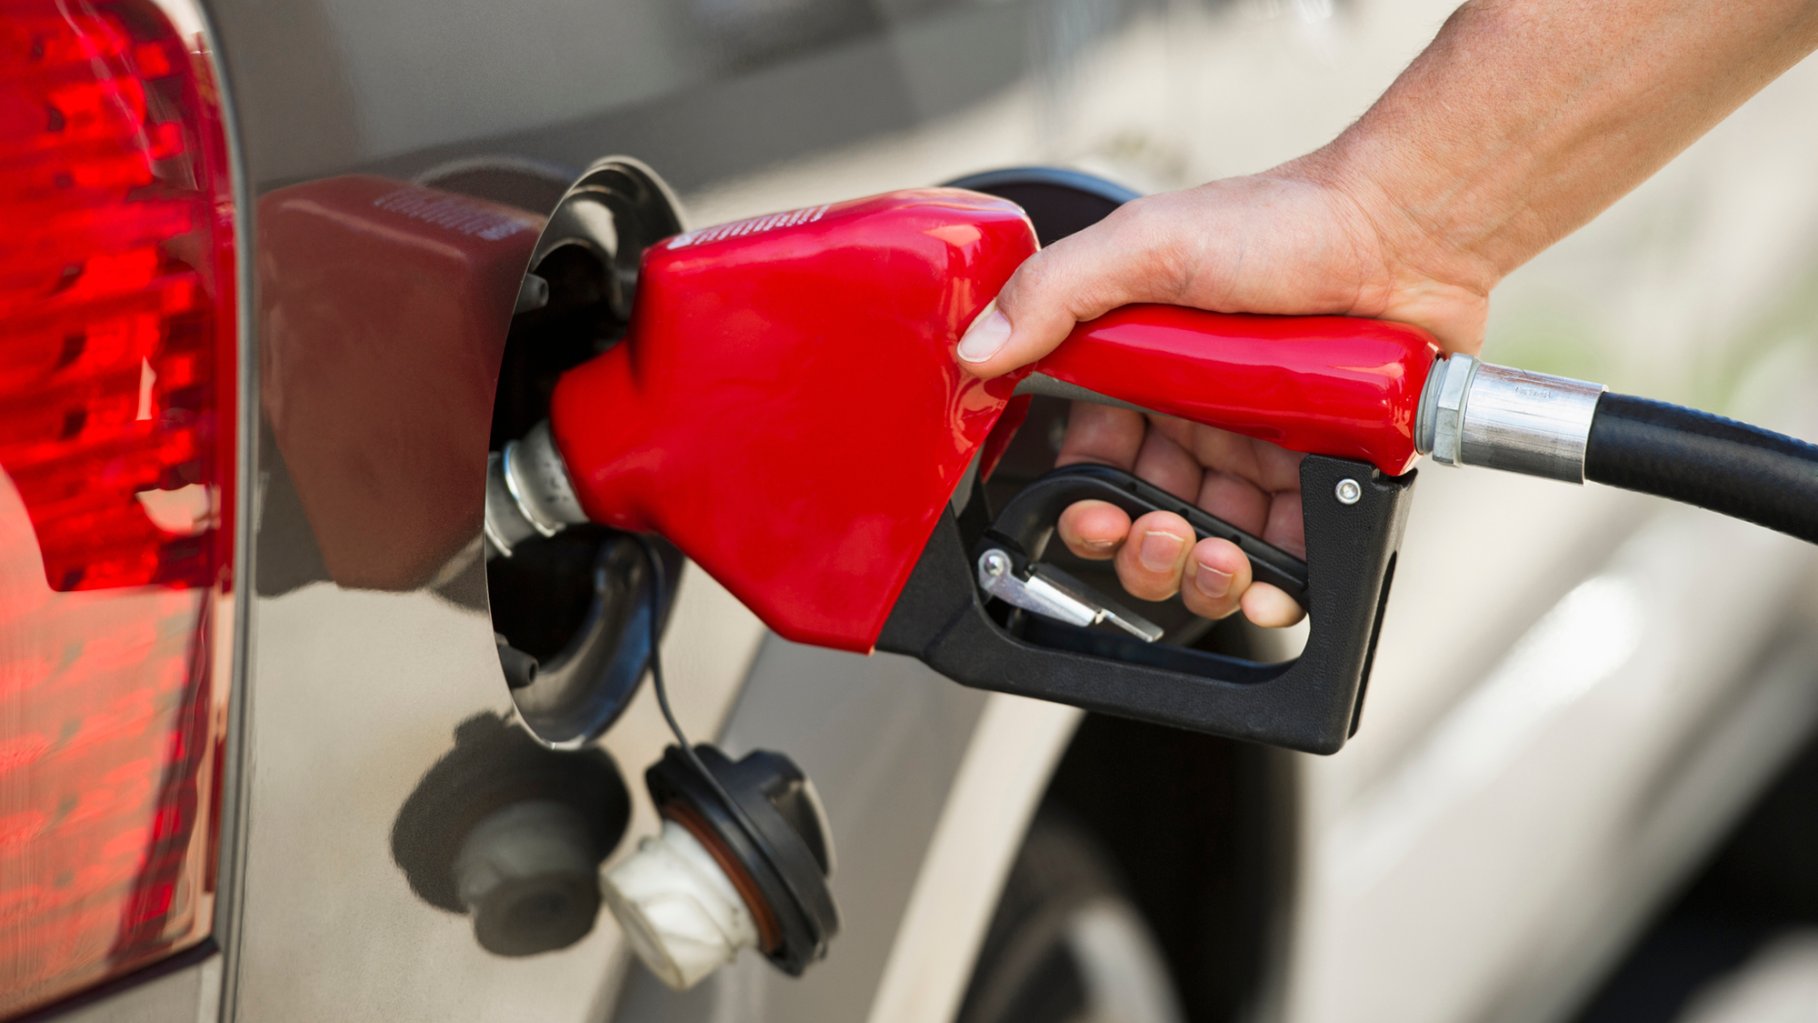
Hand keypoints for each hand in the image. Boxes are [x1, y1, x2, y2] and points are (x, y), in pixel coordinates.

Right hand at [956, 160, 1493, 625]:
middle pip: (1150, 517)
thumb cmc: (1287, 221)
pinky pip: (1295, 551)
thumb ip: (1054, 292)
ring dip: (1202, 575)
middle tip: (1157, 536)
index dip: (1085, 502)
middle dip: (1142, 550)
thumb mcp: (1147, 243)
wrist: (1408, 229)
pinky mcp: (1329, 470)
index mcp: (1148, 368)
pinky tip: (1267, 585)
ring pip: (1216, 545)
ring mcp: (1267, 445)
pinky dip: (1276, 586)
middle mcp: (1202, 413)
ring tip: (1216, 556)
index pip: (1096, 459)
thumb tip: (978, 349)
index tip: (1090, 515)